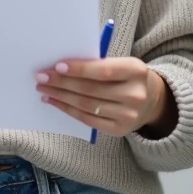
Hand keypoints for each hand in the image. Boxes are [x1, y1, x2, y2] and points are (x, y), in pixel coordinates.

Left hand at [35, 57, 176, 138]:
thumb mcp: (122, 64)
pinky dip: (68, 110)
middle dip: (62, 83)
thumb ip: (98, 64)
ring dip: (60, 97)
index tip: (57, 66)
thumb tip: (62, 66)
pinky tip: (55, 101)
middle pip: (90, 89)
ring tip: (44, 89)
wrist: (151, 101)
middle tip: (41, 77)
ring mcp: (128, 115)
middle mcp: (134, 95)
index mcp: (135, 71)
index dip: (79, 69)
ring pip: (86, 105)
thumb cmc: (128, 77)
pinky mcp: (119, 130)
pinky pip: (87, 119)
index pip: (103, 70)